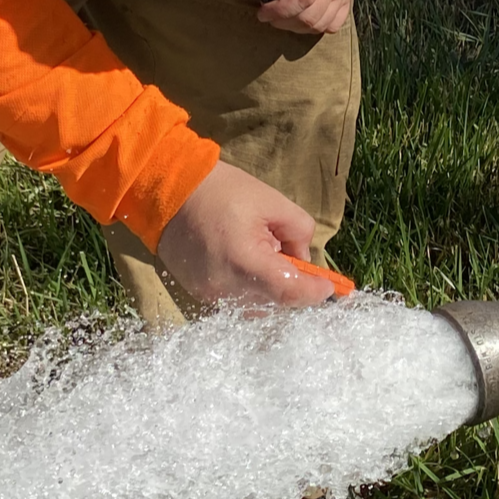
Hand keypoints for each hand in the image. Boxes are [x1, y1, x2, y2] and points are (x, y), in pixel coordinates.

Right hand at [156, 161, 334, 307]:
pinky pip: (235, 302)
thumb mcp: (273, 202)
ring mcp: (208, 294)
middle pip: (275, 305)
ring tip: (270, 261)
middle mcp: (225, 287)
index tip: (330, 286)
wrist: (168, 190)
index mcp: (245, 262)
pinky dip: (251, 291)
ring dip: (272, 292)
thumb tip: (303, 260)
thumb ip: (299, 233)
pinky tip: (251, 266)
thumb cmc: (222, 191)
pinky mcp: (198, 293)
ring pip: (256, 308)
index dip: (314, 293)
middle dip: (294, 290)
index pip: (290, 293)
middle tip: (303, 270)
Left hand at [246, 0, 357, 33]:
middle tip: (268, 12)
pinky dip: (320, 24)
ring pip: (325, 22)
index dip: (278, 12)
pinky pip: (339, 19)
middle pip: (312, 16)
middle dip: (285, 21)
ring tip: (284, 14)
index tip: (261, 10)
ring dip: (300, 25)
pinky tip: (305, 14)